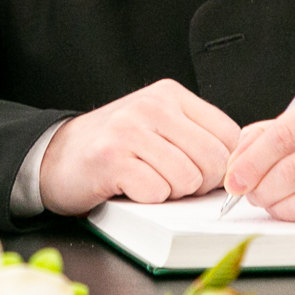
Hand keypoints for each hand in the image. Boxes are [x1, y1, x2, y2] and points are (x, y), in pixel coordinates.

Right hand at [39, 79, 241, 215]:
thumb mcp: (159, 126)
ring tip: (146, 179)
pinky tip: (129, 186)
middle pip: (213, 161)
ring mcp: (131, 130)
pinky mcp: (112, 159)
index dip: (222, 166)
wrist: (54, 156)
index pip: (229, 135)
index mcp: (170, 94)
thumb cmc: (113, 147)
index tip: (201, 173)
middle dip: (198, 183)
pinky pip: (156, 192)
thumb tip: (240, 166)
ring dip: (170, 192)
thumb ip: (196, 136)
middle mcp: (152, 106)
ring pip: (187, 179)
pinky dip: (147, 199)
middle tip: (169, 180)